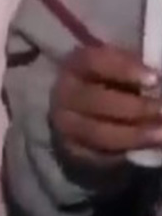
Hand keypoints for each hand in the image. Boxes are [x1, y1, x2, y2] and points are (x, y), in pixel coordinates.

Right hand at [51, 44, 161, 166]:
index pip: (92, 61)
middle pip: (93, 99)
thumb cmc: (115, 85)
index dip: (124, 69)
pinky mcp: (74, 150)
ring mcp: (65, 123)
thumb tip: (161, 79)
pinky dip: (127, 151)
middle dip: (133, 107)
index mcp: (75, 64)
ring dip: (133, 134)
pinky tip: (150, 147)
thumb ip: (138, 73)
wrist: (92, 115)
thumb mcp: (123, 72)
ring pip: (95, 131)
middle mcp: (64, 92)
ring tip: (161, 135)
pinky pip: (99, 155)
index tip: (154, 79)